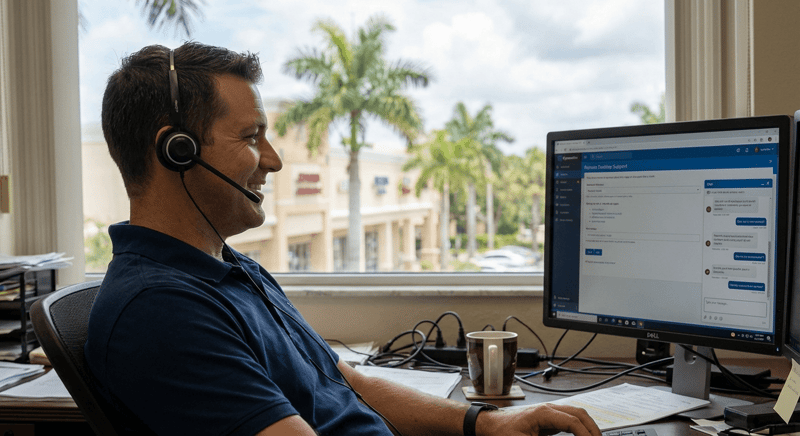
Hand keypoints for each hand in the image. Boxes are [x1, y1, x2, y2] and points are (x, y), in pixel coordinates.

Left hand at [477, 403, 601, 435]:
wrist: (489, 426)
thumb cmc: (501, 433)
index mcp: (543, 413)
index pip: (573, 421)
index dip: (586, 434)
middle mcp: (548, 408)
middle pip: (579, 414)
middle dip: (593, 429)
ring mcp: (549, 411)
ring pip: (577, 414)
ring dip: (588, 427)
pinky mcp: (548, 418)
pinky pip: (570, 419)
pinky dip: (580, 427)